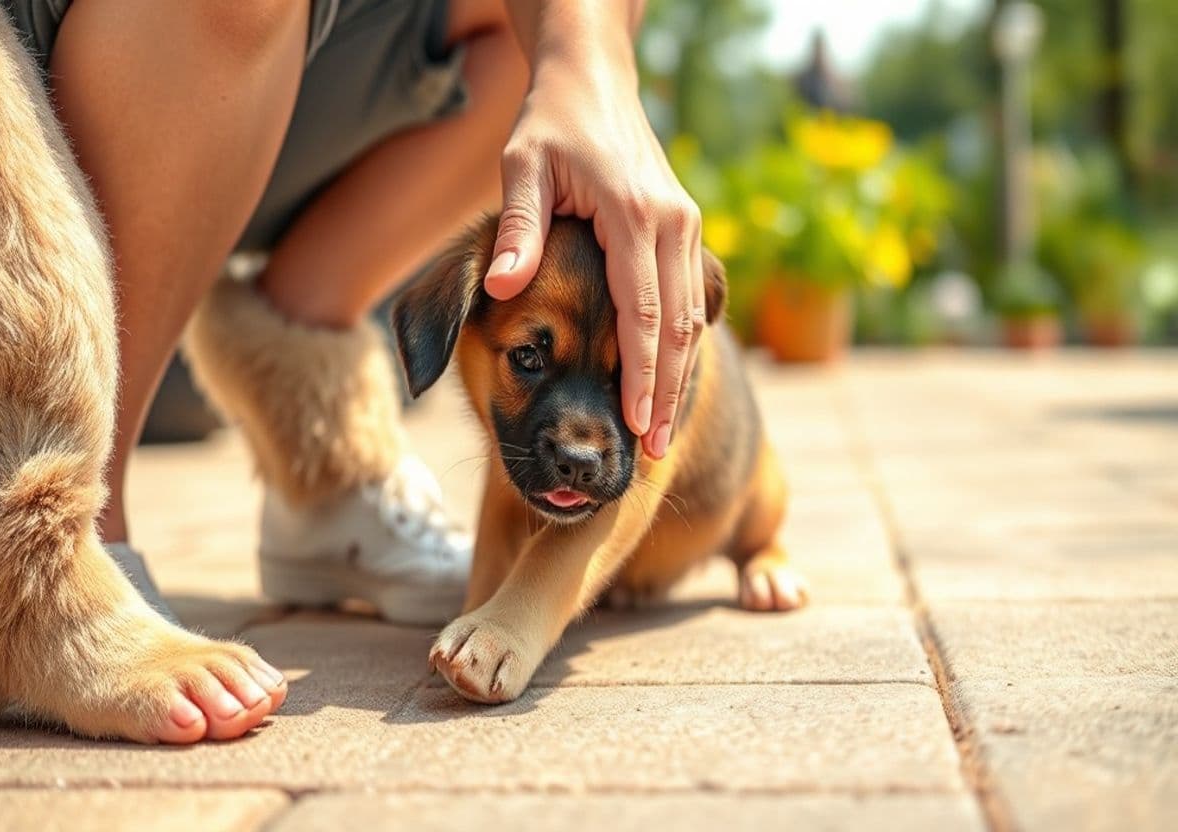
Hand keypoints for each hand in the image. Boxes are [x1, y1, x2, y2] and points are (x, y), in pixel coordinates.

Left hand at [482, 57, 703, 459]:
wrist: (593, 80)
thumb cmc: (550, 124)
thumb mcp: (522, 166)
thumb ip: (519, 230)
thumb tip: (506, 290)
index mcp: (635, 214)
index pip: (643, 313)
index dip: (642, 376)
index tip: (637, 427)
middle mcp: (673, 223)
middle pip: (676, 327)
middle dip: (668, 394)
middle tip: (654, 452)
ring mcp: (685, 225)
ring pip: (691, 318)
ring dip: (680, 377)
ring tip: (662, 432)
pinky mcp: (684, 228)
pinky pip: (691, 298)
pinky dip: (682, 344)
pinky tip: (670, 383)